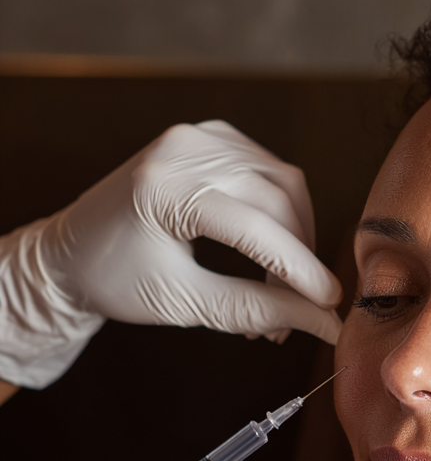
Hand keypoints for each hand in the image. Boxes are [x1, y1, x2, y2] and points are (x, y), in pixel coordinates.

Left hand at [0, 120, 341, 388]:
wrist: (70, 254)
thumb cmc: (115, 281)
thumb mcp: (186, 304)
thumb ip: (259, 310)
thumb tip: (324, 323)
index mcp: (164, 189)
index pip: (257, 229)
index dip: (302, 271)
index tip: (331, 305)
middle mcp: (182, 150)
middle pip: (278, 202)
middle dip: (299, 260)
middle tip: (299, 310)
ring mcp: (196, 137)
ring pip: (283, 184)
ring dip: (296, 237)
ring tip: (283, 286)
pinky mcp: (208, 138)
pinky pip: (269, 171)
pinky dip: (281, 211)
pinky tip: (270, 246)